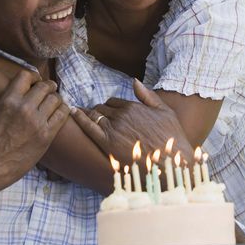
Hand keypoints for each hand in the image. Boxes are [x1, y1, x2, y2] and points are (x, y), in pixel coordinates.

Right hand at [0, 70, 70, 190]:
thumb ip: (6, 105)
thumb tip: (14, 99)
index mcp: (8, 100)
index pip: (26, 75)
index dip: (33, 77)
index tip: (36, 82)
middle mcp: (24, 107)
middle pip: (45, 87)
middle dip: (48, 87)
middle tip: (50, 90)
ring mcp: (37, 121)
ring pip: (56, 99)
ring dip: (56, 99)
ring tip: (55, 103)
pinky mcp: (46, 136)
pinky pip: (62, 115)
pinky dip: (63, 111)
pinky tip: (60, 113)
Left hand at [71, 79, 192, 165]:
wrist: (172, 163)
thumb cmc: (171, 138)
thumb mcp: (165, 112)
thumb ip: (148, 96)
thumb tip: (134, 81)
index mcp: (133, 107)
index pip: (114, 102)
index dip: (111, 107)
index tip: (109, 113)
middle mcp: (121, 115)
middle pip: (102, 108)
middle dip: (99, 111)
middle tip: (97, 118)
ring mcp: (113, 129)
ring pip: (94, 115)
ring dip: (89, 114)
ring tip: (82, 115)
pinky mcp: (107, 144)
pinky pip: (88, 126)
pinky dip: (79, 117)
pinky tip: (72, 112)